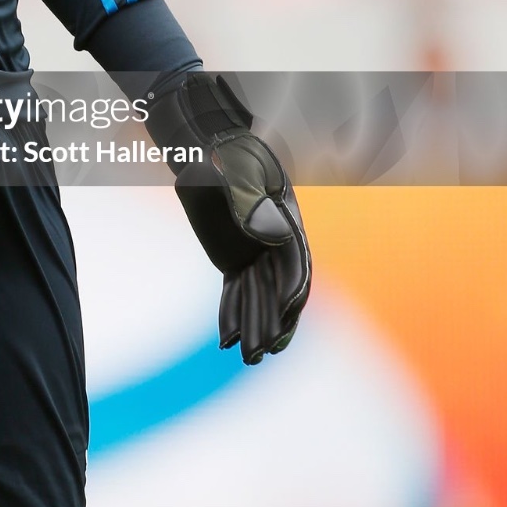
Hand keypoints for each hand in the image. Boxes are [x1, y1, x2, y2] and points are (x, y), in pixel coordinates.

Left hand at [147, 72, 310, 364]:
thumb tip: (267, 235)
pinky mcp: (234, 259)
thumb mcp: (239, 171)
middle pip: (279, 289)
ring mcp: (255, 252)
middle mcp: (276, 242)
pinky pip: (237, 290)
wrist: (210, 148)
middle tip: (264, 351)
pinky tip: (226, 338)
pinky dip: (232, 313)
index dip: (293, 289)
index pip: (296, 262)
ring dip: (255, 325)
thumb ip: (251, 201)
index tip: (286, 311)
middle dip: (273, 321)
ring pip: (259, 296)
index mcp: (285, 220)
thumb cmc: (228, 155)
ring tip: (249, 358)